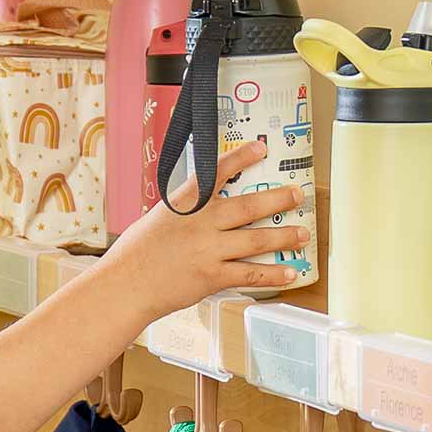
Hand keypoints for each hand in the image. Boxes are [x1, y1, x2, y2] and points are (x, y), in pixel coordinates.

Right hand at [104, 140, 308, 319]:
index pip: (217, 172)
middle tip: (297, 194)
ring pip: (256, 241)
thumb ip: (187, 210)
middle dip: (278, 199)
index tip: (262, 147)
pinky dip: (273, 274)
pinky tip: (290, 273)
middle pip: (248, 207)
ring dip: (283, 236)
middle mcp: (202, 223)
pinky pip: (250, 274)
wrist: (128, 284)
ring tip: (303, 233)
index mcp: (186, 203)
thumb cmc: (139, 251)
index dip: (242, 157)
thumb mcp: (161, 217)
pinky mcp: (212, 277)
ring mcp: (209, 250)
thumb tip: (209, 204)